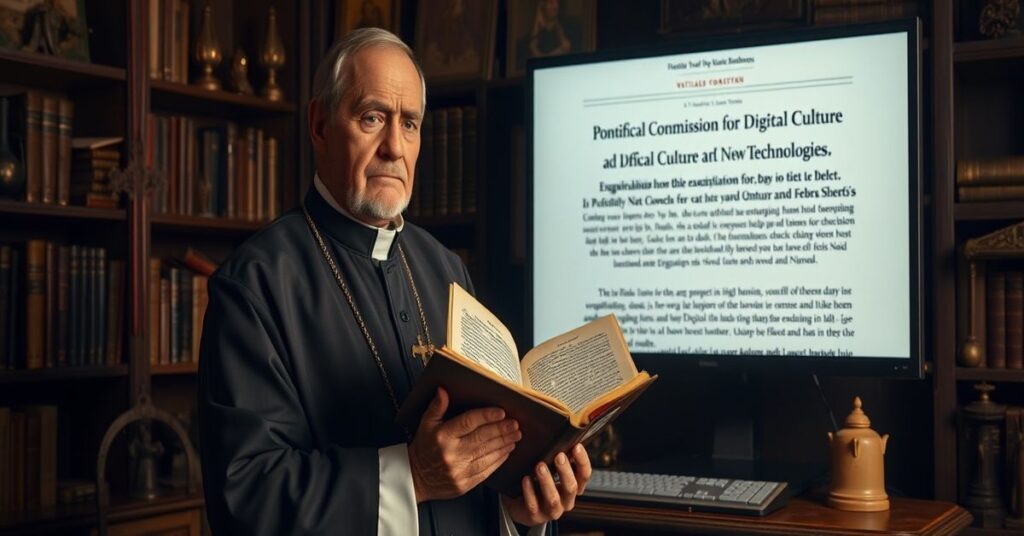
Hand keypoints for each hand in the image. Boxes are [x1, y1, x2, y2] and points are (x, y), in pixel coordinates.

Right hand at [408, 387, 521, 502]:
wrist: (415, 478)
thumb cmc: (423, 449)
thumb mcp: (425, 425)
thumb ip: (436, 407)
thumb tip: (443, 390)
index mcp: (442, 437)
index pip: (468, 422)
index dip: (486, 416)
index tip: (501, 412)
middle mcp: (452, 453)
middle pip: (482, 438)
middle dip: (501, 430)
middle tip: (514, 424)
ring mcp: (459, 470)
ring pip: (487, 454)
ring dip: (504, 444)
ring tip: (515, 435)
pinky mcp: (465, 484)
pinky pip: (486, 470)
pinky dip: (498, 460)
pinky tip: (506, 451)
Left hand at [501, 443, 592, 525]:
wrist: (522, 505)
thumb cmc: (541, 482)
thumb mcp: (552, 471)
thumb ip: (560, 459)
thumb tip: (564, 435)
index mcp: (574, 487)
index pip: (584, 475)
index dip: (582, 461)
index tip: (576, 446)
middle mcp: (566, 501)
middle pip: (571, 487)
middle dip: (565, 471)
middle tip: (558, 455)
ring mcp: (552, 511)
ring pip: (553, 498)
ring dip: (547, 481)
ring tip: (539, 466)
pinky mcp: (535, 516)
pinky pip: (533, 505)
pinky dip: (529, 491)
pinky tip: (526, 479)